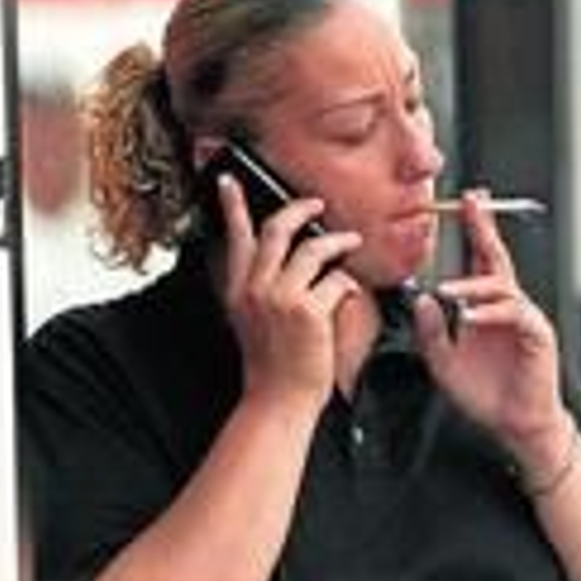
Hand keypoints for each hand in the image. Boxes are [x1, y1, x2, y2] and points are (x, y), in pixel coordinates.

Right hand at [216, 174, 362, 414]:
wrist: (278, 400)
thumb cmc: (274, 364)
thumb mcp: (253, 320)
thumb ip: (263, 289)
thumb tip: (288, 260)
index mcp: (239, 290)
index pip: (235, 238)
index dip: (232, 206)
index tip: (228, 181)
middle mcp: (256, 290)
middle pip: (277, 230)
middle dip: (300, 209)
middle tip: (317, 204)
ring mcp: (281, 299)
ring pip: (313, 249)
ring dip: (338, 242)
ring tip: (352, 243)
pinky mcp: (308, 312)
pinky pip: (337, 281)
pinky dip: (348, 285)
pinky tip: (350, 295)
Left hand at [412, 190, 566, 468]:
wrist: (516, 425)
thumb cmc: (486, 394)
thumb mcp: (444, 362)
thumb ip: (431, 332)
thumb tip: (423, 299)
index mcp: (486, 306)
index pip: (479, 260)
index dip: (473, 230)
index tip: (465, 202)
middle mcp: (507, 304)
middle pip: (496, 258)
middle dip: (484, 228)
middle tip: (473, 201)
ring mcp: (524, 317)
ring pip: (500, 286)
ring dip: (473, 284)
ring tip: (448, 289)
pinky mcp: (536, 334)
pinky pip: (513, 314)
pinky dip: (490, 313)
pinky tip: (470, 316)